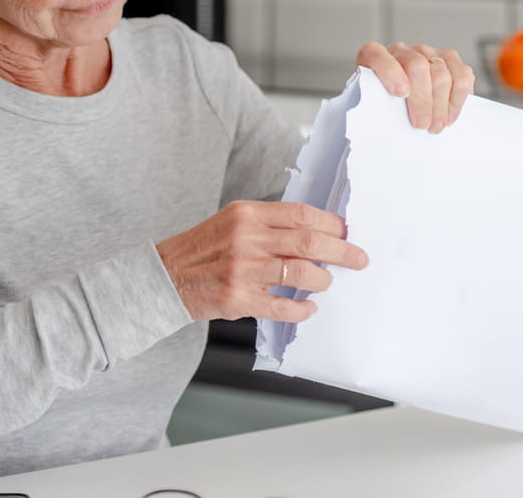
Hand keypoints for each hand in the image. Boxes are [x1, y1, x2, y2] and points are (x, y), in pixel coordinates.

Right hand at [156, 201, 368, 322]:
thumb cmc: (202, 250)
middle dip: (342, 251)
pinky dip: (302, 309)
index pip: (301, 213)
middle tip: (358, 259)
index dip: (331, 223)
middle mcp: (246, 238)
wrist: (164, 277)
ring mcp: (243, 269)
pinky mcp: (238, 298)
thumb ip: (267, 224)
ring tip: (325, 282)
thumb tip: (314, 232)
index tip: (347, 232)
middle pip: (309, 241)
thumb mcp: (232, 222)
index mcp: (247, 214)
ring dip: (322, 280)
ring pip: (301, 273)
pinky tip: (308, 308)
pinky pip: (283, 306)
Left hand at [355, 42, 474, 132]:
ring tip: (437, 125)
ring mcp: (427, 52)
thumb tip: (385, 123)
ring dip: (441, 105)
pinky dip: (458, 98)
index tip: (400, 94)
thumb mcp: (373, 106)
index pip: (376, 55)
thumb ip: (375, 106)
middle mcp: (401, 50)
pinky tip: (450, 115)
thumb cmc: (385, 105)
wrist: (400, 100)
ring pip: (441, 73)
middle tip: (422, 124)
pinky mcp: (449, 58)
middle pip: (417, 67)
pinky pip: (462, 75)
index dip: (389, 72)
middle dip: (422, 100)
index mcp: (373, 57)